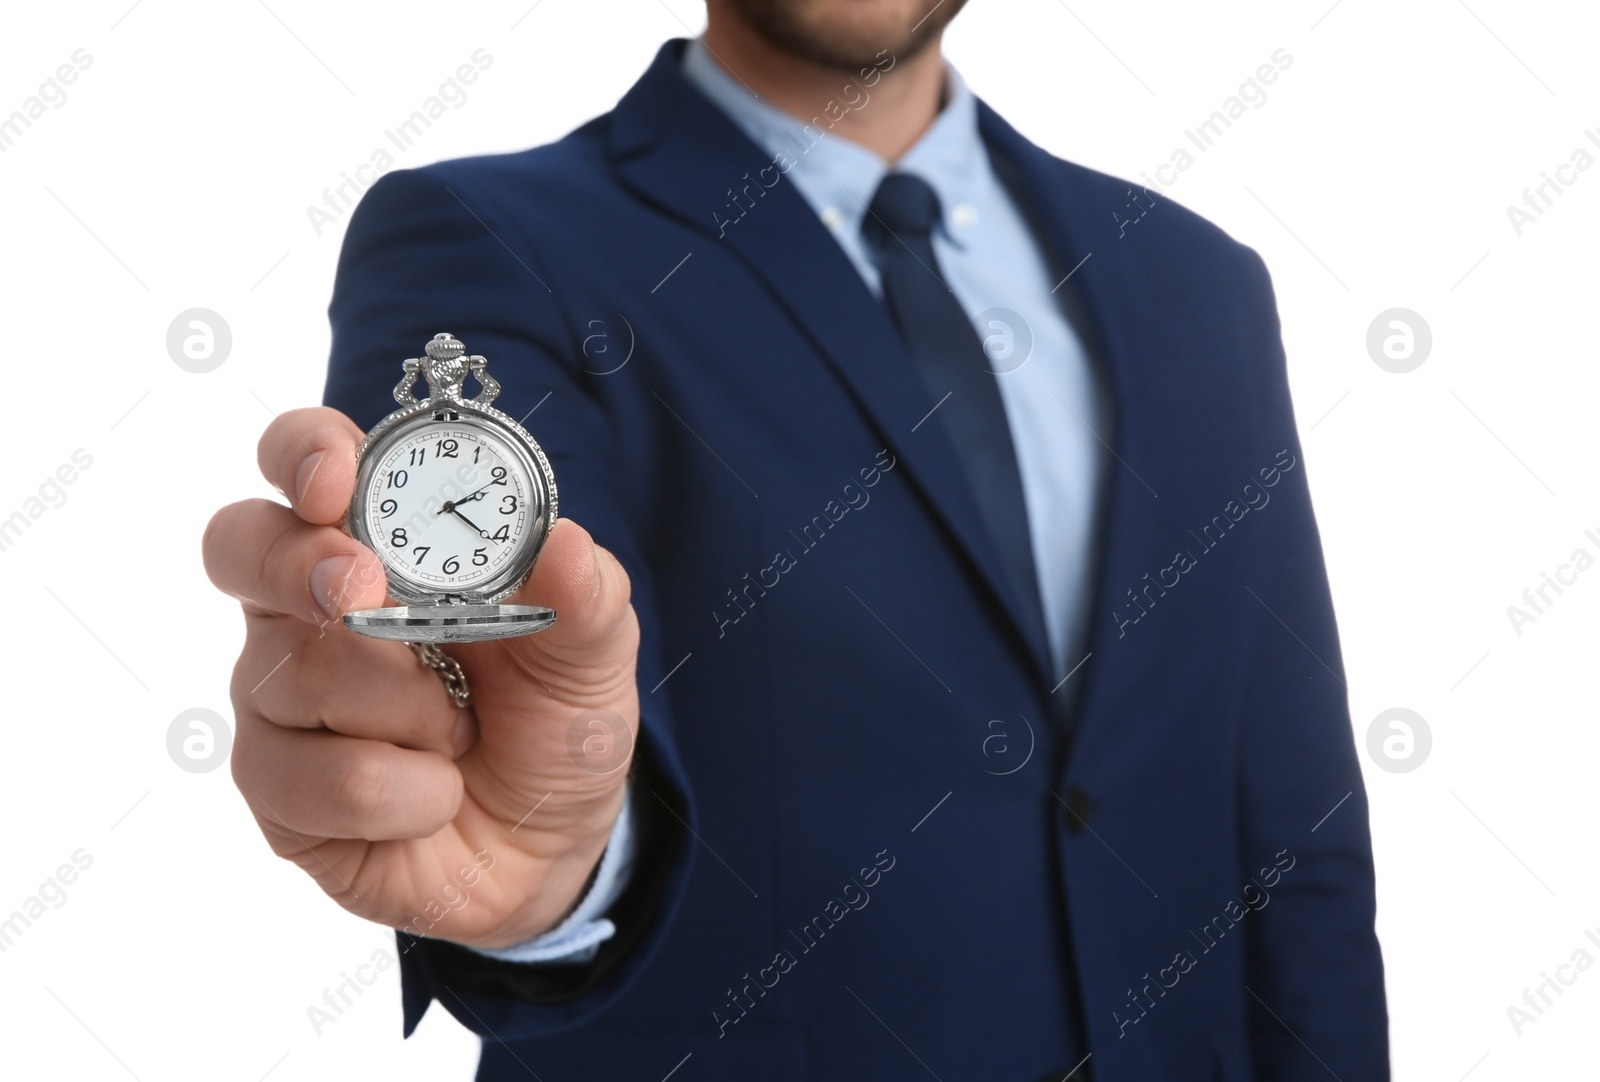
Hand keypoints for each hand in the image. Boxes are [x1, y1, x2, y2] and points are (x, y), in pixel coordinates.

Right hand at [203, 407, 639, 948]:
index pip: (305, 464)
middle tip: (365, 595)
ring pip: (300, 674)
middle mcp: (306, 609)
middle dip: (301, 566)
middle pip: (242, 547)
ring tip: (460, 731)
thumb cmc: (553, 723)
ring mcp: (279, 698)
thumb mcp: (593, 656)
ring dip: (411, 711)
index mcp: (379, 543)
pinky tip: (433, 795)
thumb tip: (564, 542)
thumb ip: (585, 596)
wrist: (550, 847)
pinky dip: (404, 792)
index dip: (303, 455)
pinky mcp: (276, 790)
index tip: (336, 481)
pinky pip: (319, 780)